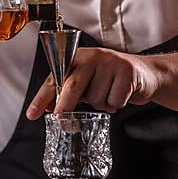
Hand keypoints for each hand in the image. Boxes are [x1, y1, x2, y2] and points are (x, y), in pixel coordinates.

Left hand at [25, 47, 160, 119]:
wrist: (145, 74)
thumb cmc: (110, 79)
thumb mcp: (87, 82)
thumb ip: (68, 92)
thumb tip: (48, 108)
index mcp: (77, 57)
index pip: (54, 78)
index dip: (42, 98)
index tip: (32, 114)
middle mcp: (92, 56)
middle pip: (72, 86)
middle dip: (65, 107)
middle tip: (62, 122)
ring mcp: (110, 62)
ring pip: (95, 98)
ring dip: (101, 105)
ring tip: (109, 95)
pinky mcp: (126, 72)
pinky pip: (114, 101)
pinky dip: (116, 105)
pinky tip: (121, 94)